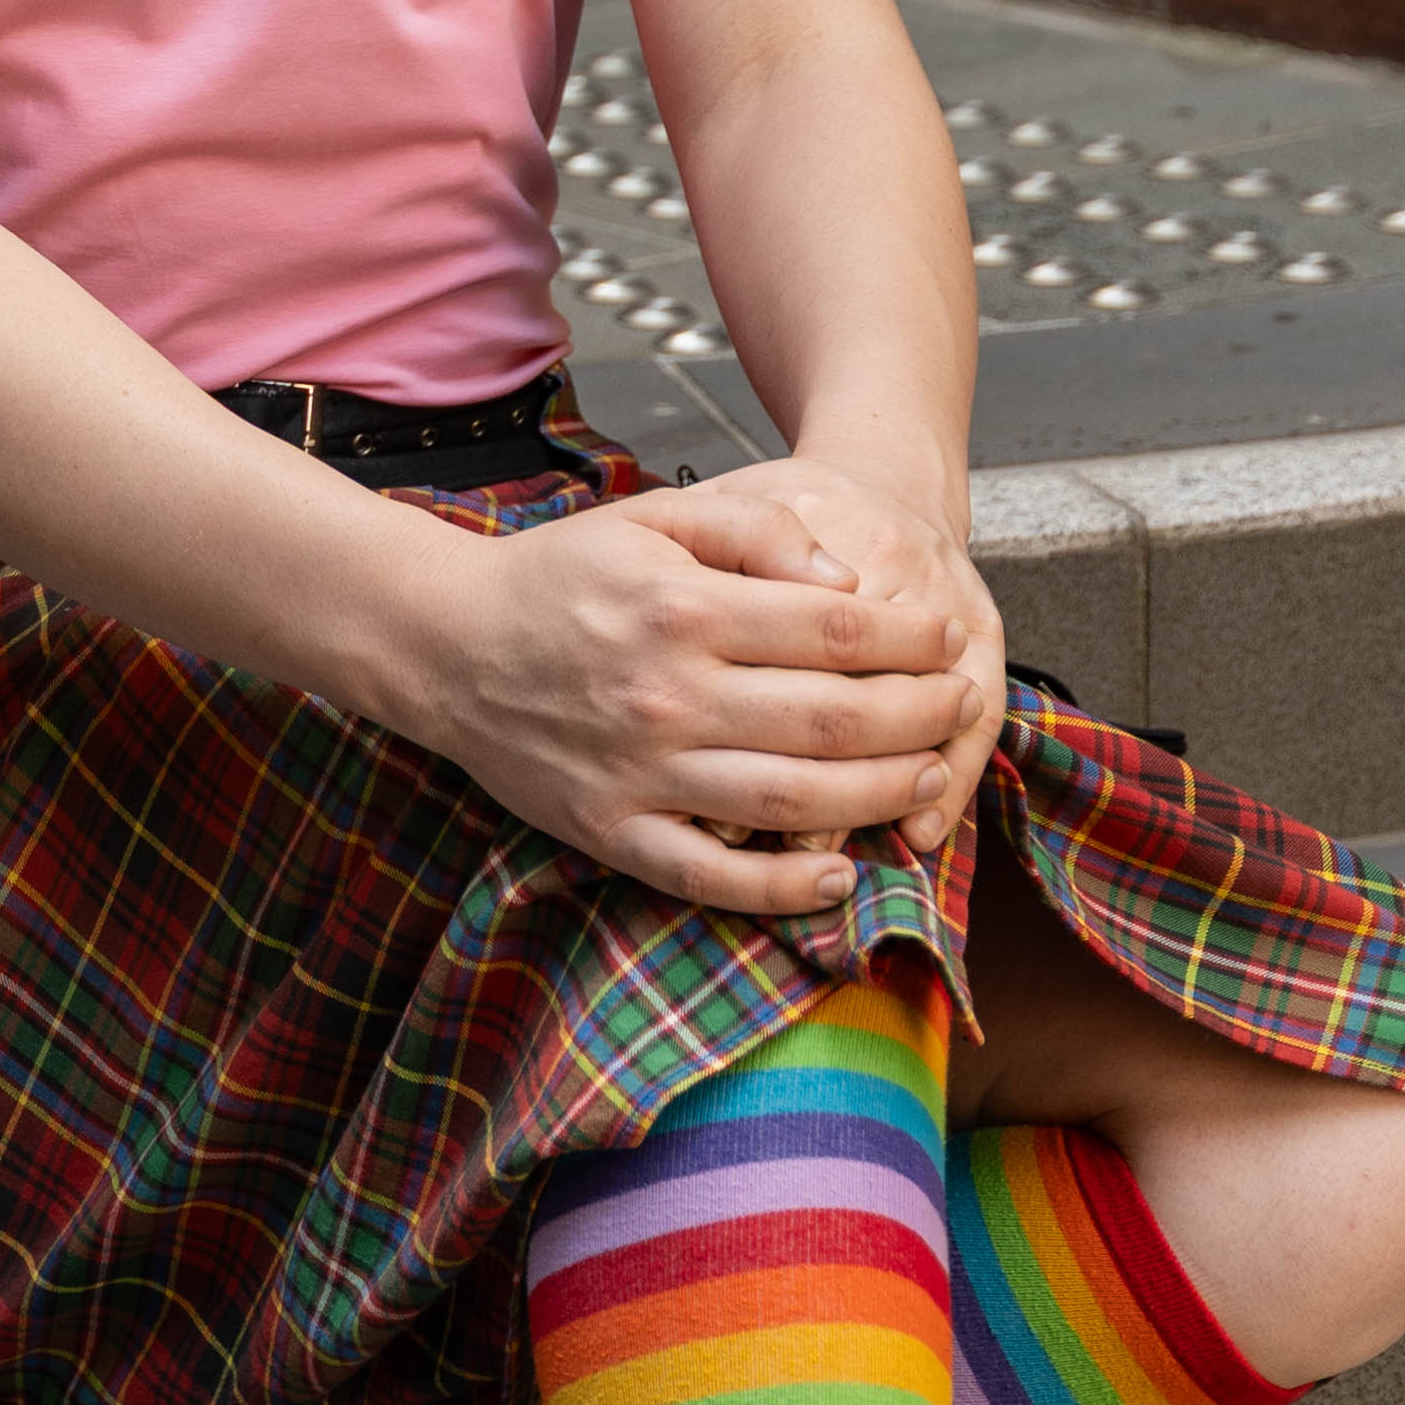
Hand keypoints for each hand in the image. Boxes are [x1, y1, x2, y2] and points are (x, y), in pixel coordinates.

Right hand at [392, 467, 1000, 921]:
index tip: (945, 640)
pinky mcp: (612, 832)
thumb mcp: (655, 517)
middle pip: (833, 721)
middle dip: (919, 716)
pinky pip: (711, 876)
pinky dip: (783, 888)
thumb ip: (756, 529)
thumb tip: (846, 581)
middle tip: (958, 704)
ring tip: (928, 775)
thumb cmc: (562, 575)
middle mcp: (667, 695)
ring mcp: (640, 773)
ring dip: (880, 795)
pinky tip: (841, 875)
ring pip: (793, 801)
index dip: (911, 641)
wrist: (446, 644)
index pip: (836, 632)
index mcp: (683, 608)